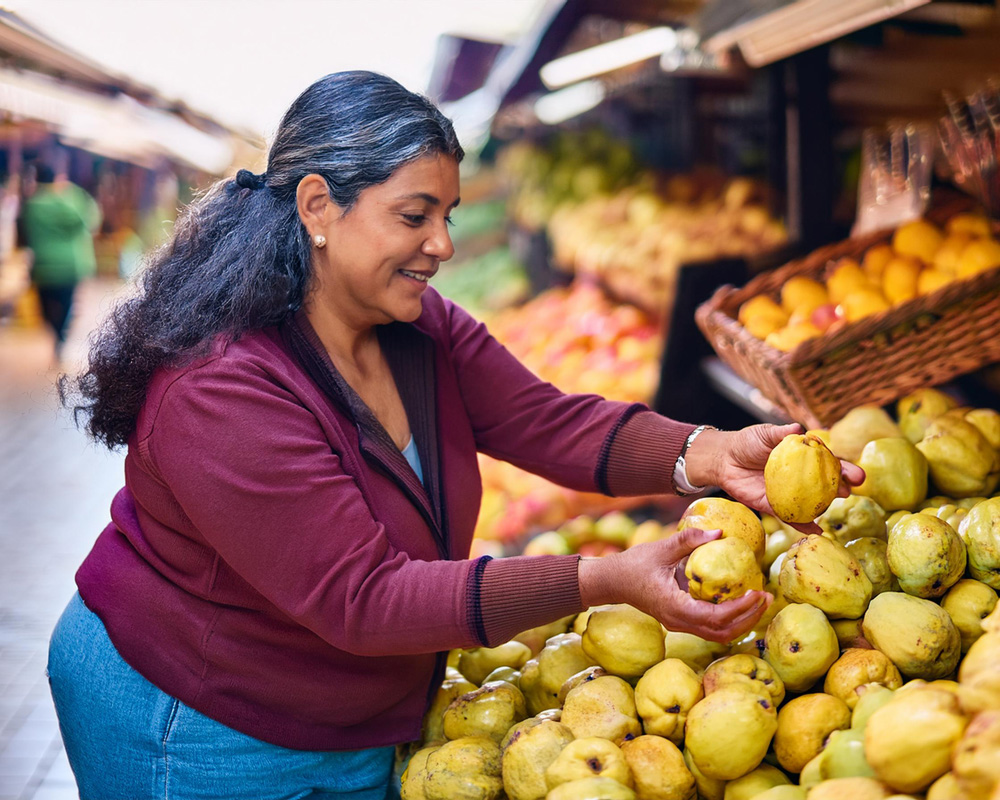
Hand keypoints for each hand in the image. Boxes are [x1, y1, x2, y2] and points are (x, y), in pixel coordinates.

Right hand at [579, 527, 771, 642]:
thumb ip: (689, 540)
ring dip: (741, 621)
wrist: (612, 582)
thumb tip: (720, 533)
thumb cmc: (634, 564)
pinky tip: (741, 601)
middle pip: (722, 632)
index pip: (714, 618)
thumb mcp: (661, 548)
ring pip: (718, 634)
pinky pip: (711, 627)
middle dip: (748, 618)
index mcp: (674, 607)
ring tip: (760, 602)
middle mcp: (679, 621)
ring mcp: (680, 624)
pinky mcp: (681, 620)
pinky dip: (730, 618)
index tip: (757, 593)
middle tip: (767, 598)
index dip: (739, 609)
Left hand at [686, 423, 865, 533]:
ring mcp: (788, 493)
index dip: (843, 468)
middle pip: (825, 483)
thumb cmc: (747, 442)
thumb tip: (798, 428)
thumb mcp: (765, 434)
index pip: (827, 463)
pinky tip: (817, 530)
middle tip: (853, 489)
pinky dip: (804, 525)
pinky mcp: (773, 505)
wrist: (724, 459)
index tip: (858, 474)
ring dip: (827, 504)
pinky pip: (790, 517)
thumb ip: (781, 433)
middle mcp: (799, 477)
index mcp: (801, 458)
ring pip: (812, 502)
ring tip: (838, 503)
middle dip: (842, 486)